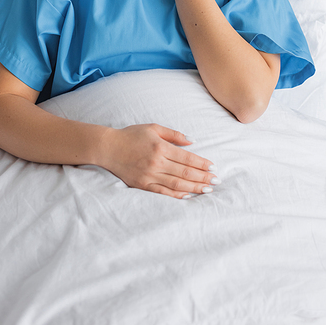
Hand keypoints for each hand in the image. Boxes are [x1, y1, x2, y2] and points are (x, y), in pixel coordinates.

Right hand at [101, 123, 218, 198]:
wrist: (108, 148)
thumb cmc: (131, 135)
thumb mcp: (154, 128)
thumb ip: (174, 135)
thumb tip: (192, 141)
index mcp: (160, 148)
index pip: (187, 158)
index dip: (201, 163)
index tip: (213, 167)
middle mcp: (156, 163)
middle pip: (185, 172)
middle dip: (203, 177)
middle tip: (216, 180)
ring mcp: (149, 175)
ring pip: (176, 184)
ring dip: (194, 187)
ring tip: (208, 189)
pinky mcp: (142, 185)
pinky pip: (162, 192)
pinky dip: (176, 195)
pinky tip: (188, 196)